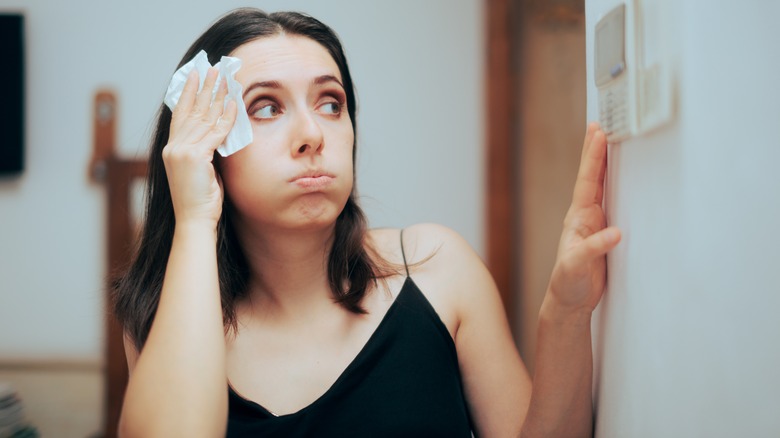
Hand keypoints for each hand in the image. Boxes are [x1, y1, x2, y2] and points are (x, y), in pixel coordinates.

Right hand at [162, 67, 236, 227]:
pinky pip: (215, 132)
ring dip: (216, 96)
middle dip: (203, 88)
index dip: (187, 93)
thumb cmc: (201, 201)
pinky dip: (226, 118)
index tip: (194, 75)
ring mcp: (182, 151)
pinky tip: (233, 104)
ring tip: (225, 78)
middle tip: (212, 68)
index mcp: (172, 149)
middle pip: (191, 110)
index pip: (180, 114)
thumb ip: (205, 150)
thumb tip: (219, 133)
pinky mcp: (194, 157)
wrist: (194, 221)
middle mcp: (174, 147)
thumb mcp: (201, 170)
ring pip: (203, 117)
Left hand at [546, 123, 620, 315]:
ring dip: (604, 164)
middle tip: (598, 124)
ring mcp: (594, 223)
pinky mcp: (604, 233)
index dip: (593, 157)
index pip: (588, 181)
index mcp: (578, 219)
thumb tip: (616, 233)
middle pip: (592, 177)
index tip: (598, 134)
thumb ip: (594, 250)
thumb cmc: (568, 284)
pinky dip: (616, 186)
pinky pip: (611, 202)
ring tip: (606, 141)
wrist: (569, 301)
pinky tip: (621, 177)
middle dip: (595, 151)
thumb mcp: (576, 267)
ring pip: (600, 187)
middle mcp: (585, 216)